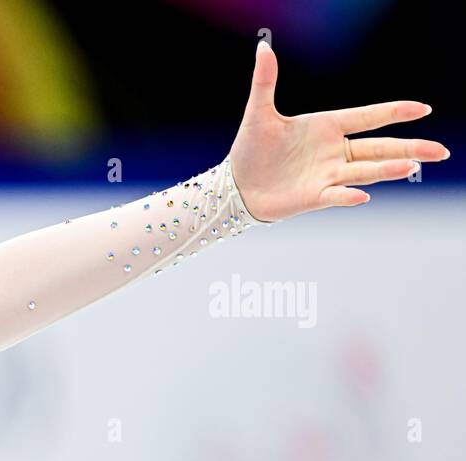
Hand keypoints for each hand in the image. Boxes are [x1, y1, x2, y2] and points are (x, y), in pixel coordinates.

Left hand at [228, 40, 448, 222]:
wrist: (235, 186)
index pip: (367, 117)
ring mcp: (327, 175)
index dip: (393, 112)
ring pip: (365, 170)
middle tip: (440, 151)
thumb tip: (263, 48)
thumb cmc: (250, 150)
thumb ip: (265, 82)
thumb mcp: (258, 113)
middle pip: (379, 148)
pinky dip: (347, 196)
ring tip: (412, 166)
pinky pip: (335, 195)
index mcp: (327, 127)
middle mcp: (333, 152)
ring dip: (387, 169)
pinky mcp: (314, 197)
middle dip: (409, 148)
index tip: (422, 109)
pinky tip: (362, 195)